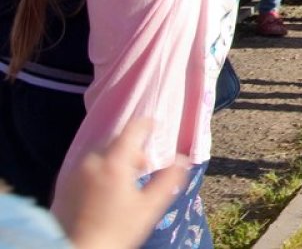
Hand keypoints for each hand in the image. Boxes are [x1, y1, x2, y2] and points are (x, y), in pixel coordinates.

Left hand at [51, 118, 190, 248]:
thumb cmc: (117, 229)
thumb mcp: (149, 207)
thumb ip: (169, 179)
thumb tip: (183, 159)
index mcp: (115, 162)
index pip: (133, 129)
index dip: (148, 124)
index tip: (157, 127)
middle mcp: (92, 161)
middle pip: (116, 142)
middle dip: (132, 149)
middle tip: (143, 166)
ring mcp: (75, 173)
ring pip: (100, 155)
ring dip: (115, 160)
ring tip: (124, 179)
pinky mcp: (64, 186)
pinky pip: (87, 167)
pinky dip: (100, 170)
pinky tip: (105, 190)